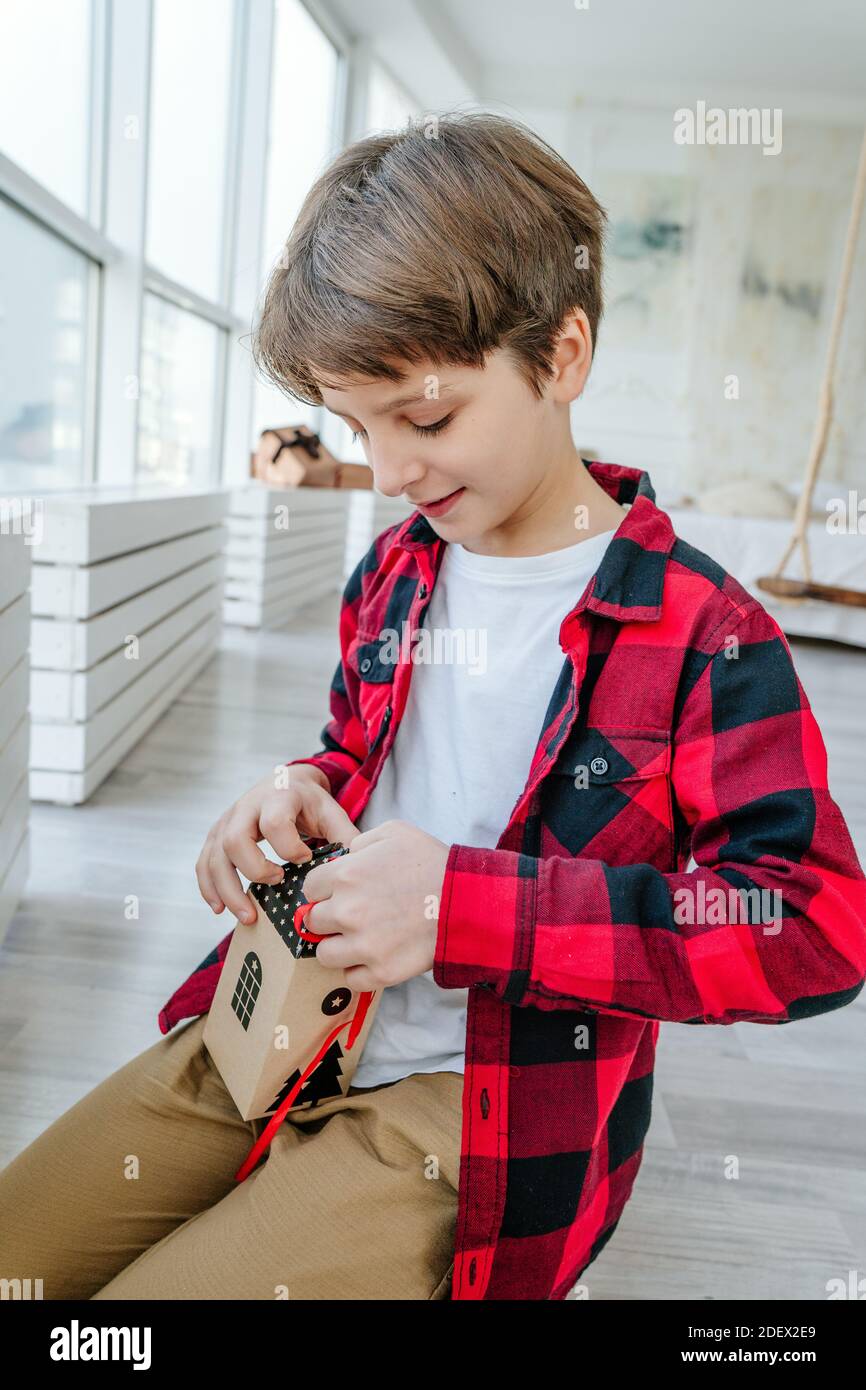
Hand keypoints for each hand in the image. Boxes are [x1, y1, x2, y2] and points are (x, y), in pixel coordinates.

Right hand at [195, 765, 359, 924]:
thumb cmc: (308, 802)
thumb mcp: (329, 811)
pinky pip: (204, 863)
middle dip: (254, 871)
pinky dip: (209, 888)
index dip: (289, 847)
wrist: (285, 782)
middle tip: (277, 885)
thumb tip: (357, 870)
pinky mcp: (216, 835)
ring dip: (228, 890)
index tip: (305, 860)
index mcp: (278, 798)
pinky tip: (220, 909)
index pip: (275, 822)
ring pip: (215, 857)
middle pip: (235, 840)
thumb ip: (344, 836)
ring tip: (248, 916)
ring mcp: (227, 821)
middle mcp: (246, 808)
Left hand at [301, 819, 451, 991]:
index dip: (325, 889)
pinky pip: (351, 978)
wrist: (467, 902)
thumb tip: (345, 858)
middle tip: (353, 914)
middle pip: (312, 922)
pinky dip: (360, 970)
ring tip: (361, 938)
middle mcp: (347, 912)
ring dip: (339, 947)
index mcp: (345, 875)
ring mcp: (363, 946)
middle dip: (329, 917)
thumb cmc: (433, 864)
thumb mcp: (395, 832)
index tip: (339, 892)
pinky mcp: (380, 972)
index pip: (309, 888)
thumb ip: (360, 842)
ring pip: (325, 954)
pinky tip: (375, 955)